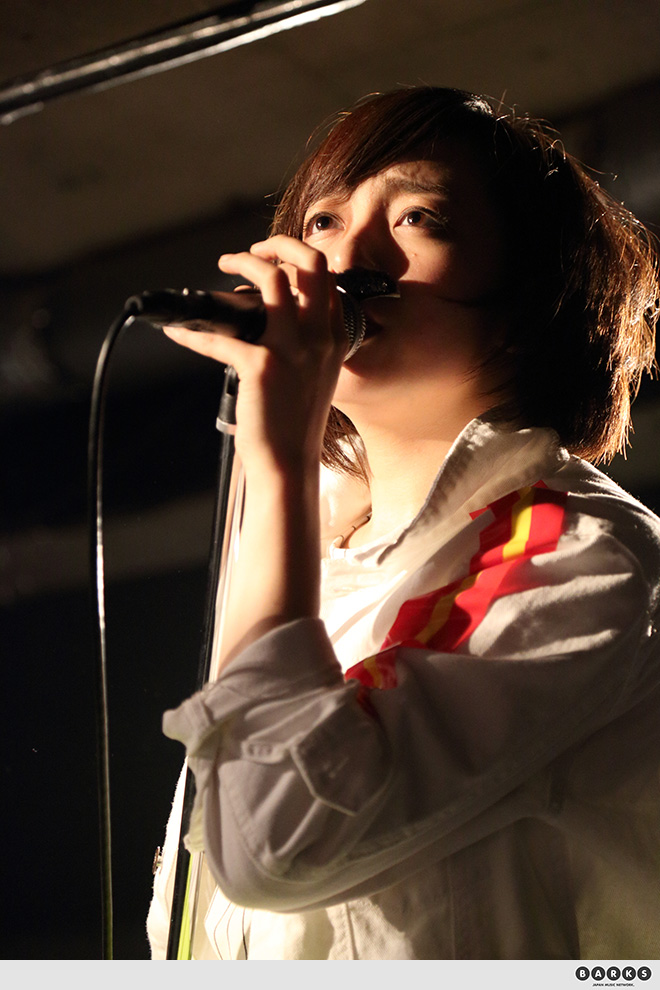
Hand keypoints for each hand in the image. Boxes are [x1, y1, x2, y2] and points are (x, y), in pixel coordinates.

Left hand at [163, 235, 346, 478]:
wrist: (289, 464)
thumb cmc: (295, 424)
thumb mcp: (315, 376)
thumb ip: (305, 343)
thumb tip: (265, 316)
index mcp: (334, 339)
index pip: (327, 279)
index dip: (299, 259)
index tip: (274, 260)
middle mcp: (319, 338)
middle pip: (309, 264)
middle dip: (277, 244)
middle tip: (252, 249)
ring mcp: (292, 349)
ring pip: (272, 279)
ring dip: (243, 262)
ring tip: (224, 265)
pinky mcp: (260, 366)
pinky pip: (219, 335)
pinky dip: (193, 332)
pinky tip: (179, 334)